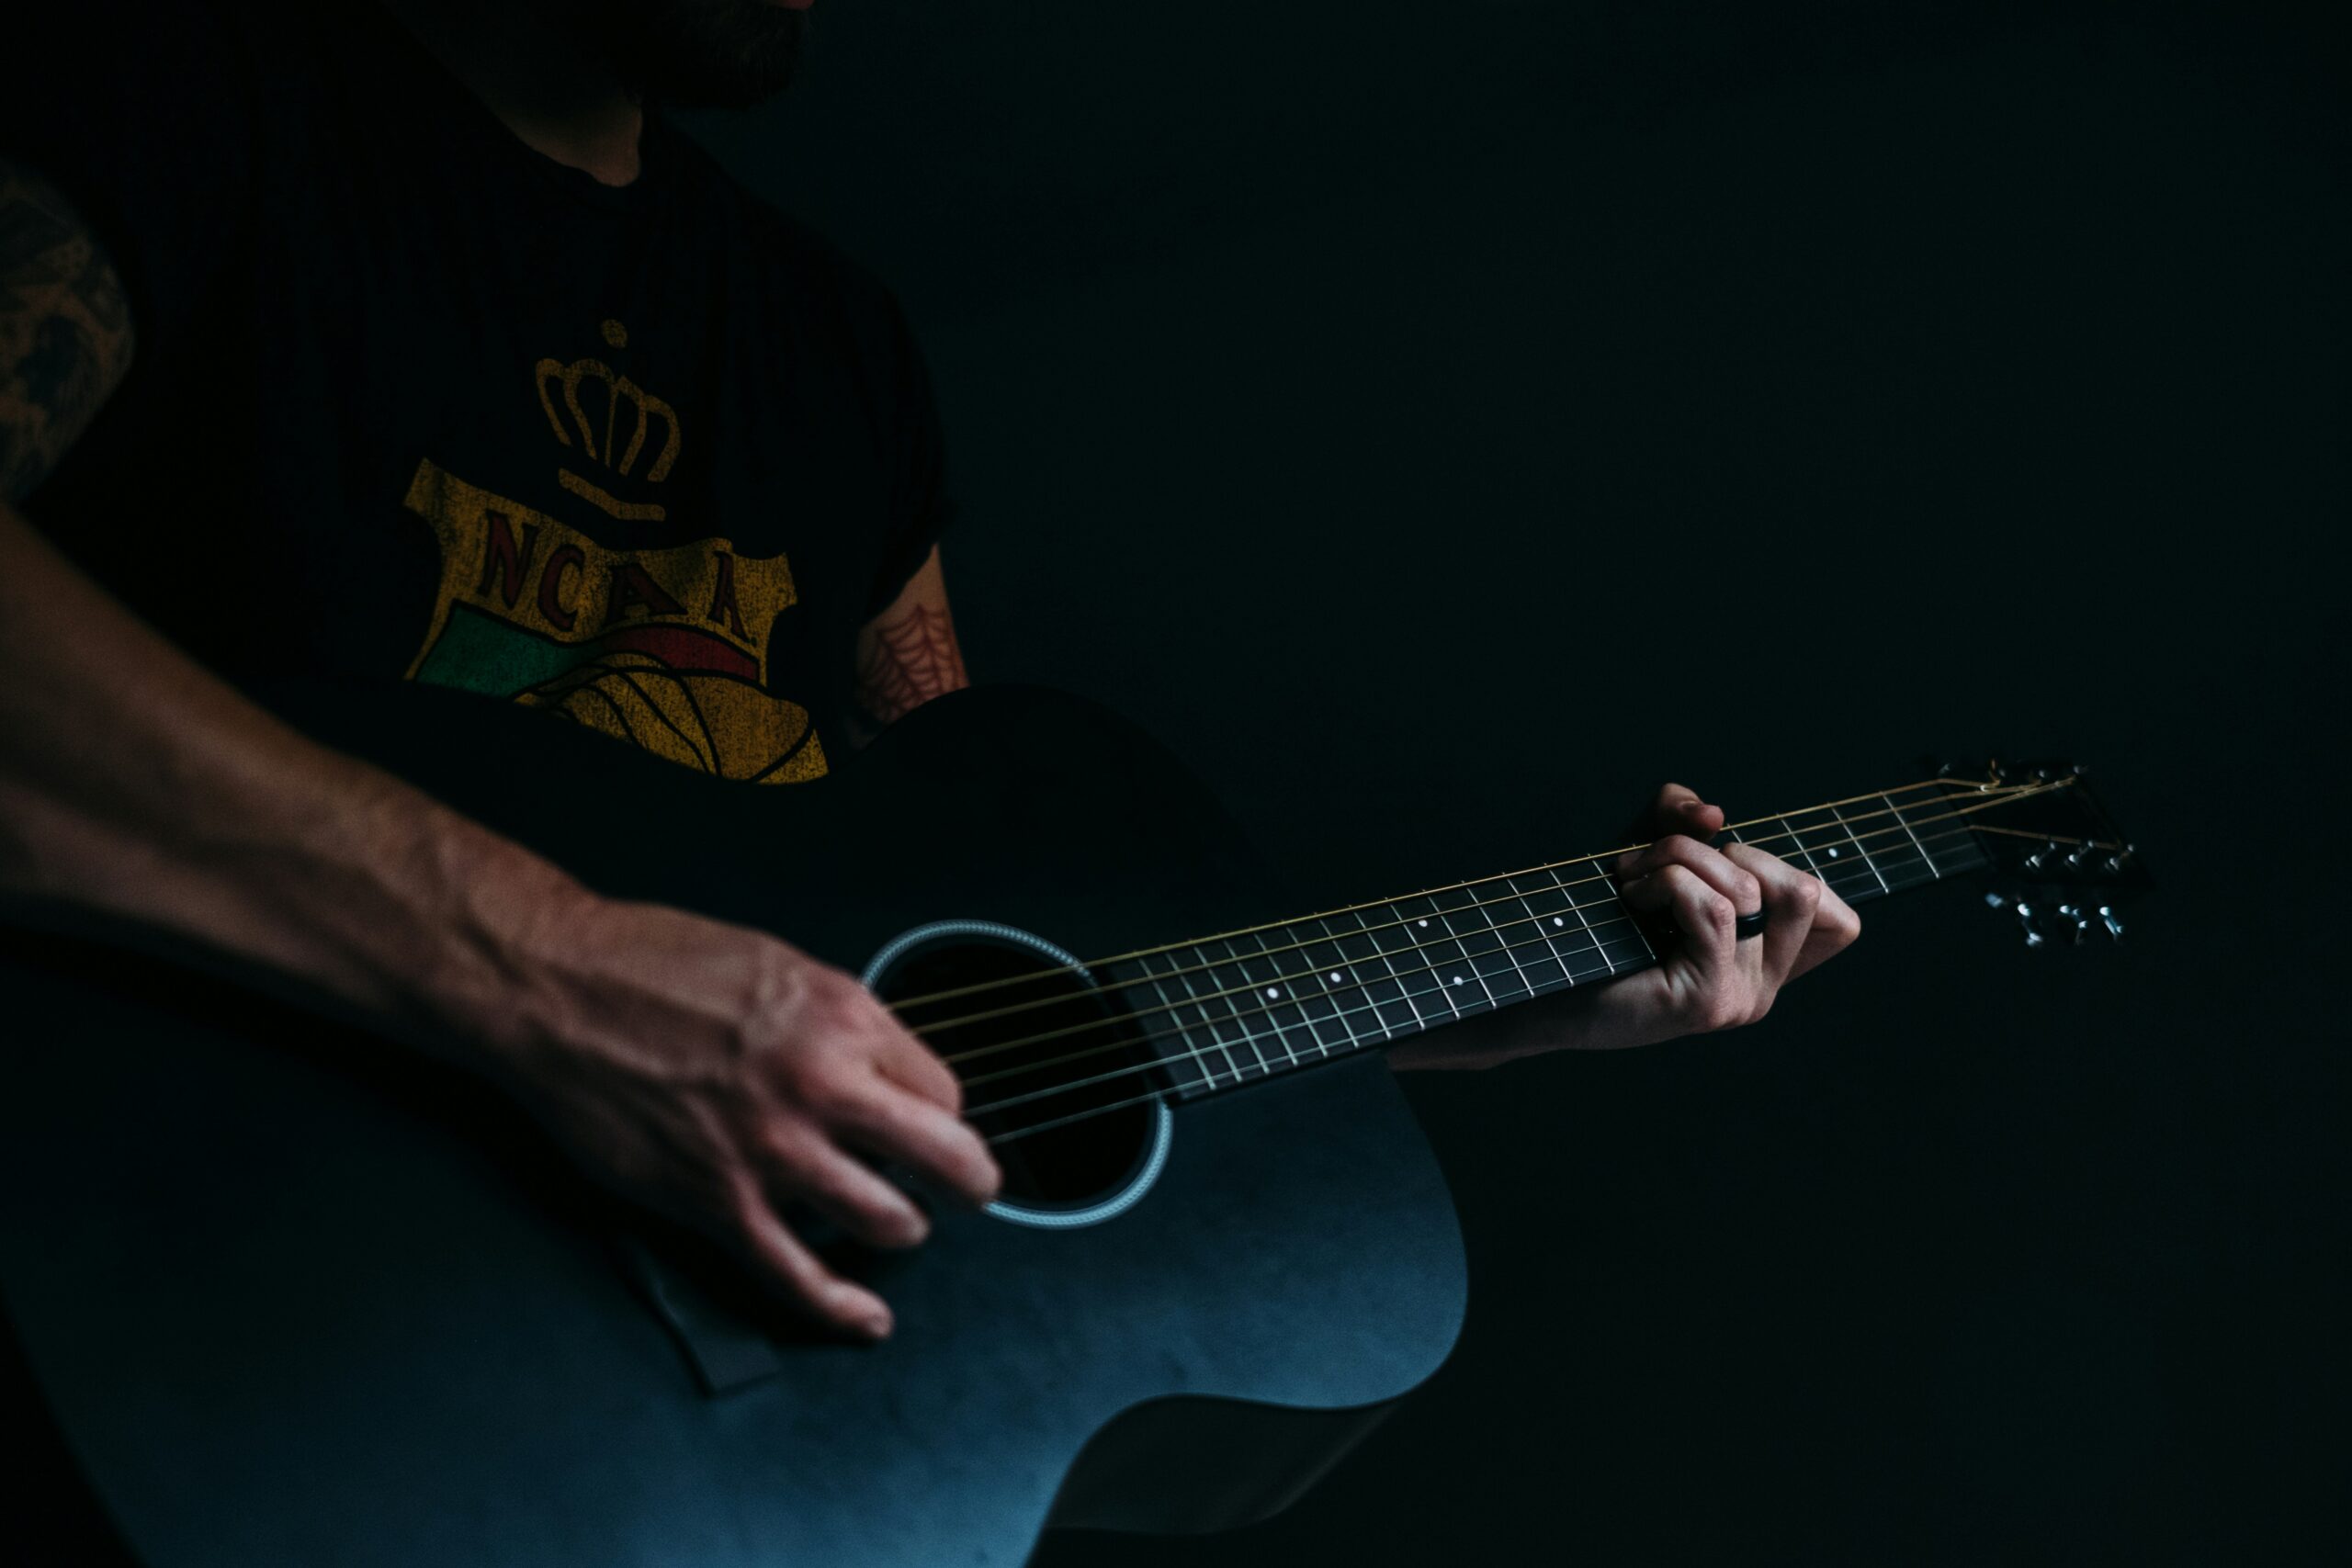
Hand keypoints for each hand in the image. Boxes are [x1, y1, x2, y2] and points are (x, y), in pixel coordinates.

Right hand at [442, 878, 999, 1340]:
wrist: (556, 990)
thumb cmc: (651, 964)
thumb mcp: (778, 965)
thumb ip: (837, 1023)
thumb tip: (878, 1065)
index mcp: (842, 1018)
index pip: (943, 1090)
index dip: (943, 1114)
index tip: (933, 1124)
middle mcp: (821, 1086)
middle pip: (947, 1158)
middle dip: (968, 1183)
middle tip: (966, 1191)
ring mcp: (772, 1150)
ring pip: (886, 1222)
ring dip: (901, 1231)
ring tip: (894, 1225)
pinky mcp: (717, 1201)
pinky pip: (798, 1274)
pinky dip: (841, 1306)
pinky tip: (865, 1316)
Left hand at [1593, 782, 1861, 1045]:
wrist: (1539, 985)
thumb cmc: (1594, 919)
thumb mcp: (1648, 851)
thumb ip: (1683, 820)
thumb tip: (1713, 815)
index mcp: (1765, 962)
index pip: (1840, 922)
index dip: (1787, 870)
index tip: (1715, 865)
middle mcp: (1765, 988)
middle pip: (1804, 890)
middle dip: (1726, 851)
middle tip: (1660, 863)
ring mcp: (1742, 999)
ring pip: (1748, 891)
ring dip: (1679, 859)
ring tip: (1632, 879)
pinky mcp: (1710, 1002)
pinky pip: (1716, 911)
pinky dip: (1669, 883)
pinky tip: (1631, 898)